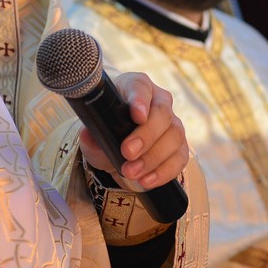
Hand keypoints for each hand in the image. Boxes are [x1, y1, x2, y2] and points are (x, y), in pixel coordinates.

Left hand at [79, 71, 187, 192]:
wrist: (119, 150)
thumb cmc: (108, 131)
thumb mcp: (95, 133)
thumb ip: (91, 134)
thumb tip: (88, 136)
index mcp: (136, 88)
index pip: (140, 87)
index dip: (140, 100)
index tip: (137, 115)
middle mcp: (159, 102)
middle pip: (162, 114)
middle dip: (146, 136)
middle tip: (127, 152)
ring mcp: (173, 124)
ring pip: (174, 137)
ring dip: (152, 158)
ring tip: (131, 172)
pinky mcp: (180, 147)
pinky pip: (179, 158)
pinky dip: (164, 172)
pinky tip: (147, 180)